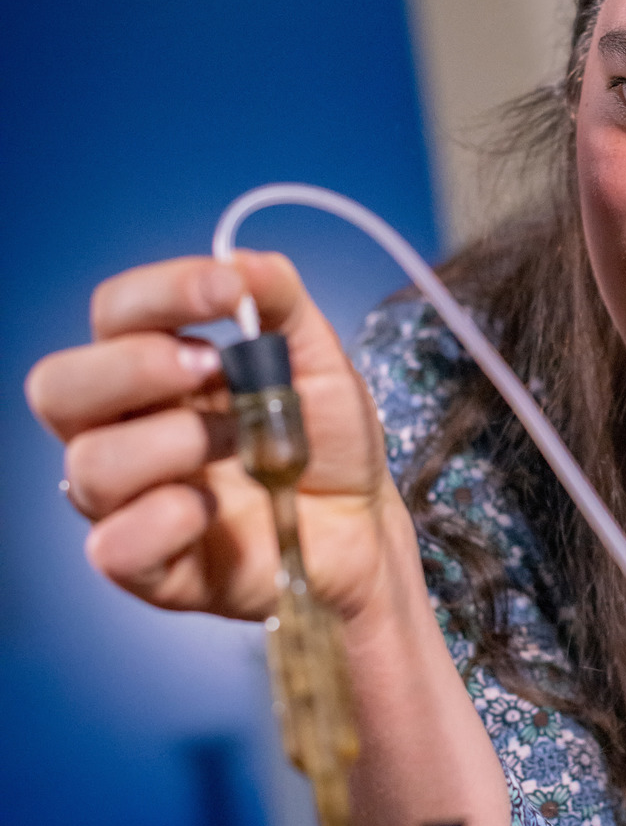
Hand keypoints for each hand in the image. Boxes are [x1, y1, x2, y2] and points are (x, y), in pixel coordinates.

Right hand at [25, 252, 419, 628]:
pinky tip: (212, 508)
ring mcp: (131, 500)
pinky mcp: (151, 566)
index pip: (114, 314)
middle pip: (59, 386)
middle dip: (132, 366)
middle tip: (210, 367)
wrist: (366, 525)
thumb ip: (281, 303)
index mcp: (156, 368)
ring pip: (89, 463)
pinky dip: (161, 519)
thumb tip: (241, 260)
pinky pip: (112, 546)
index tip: (225, 289)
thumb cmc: (328, 441)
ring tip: (243, 445)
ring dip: (173, 442)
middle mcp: (126, 429)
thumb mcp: (320, 359)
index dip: (159, 293)